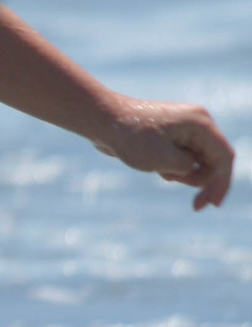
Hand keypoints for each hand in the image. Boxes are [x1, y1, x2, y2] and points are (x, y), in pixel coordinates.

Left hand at [92, 97, 233, 210]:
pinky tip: (153, 166)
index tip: (211, 205)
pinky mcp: (172, 137)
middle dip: (197, 179)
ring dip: (181, 174)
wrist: (103, 121)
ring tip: (157, 168)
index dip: (222, 183)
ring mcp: (185, 130)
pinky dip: (172, 169)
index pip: (224, 157)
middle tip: (172, 183)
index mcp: (200, 123)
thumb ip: (190, 169)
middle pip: (213, 161)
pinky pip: (182, 160)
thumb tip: (194, 170)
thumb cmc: (131, 137)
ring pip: (197, 163)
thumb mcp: (165, 161)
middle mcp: (197, 123)